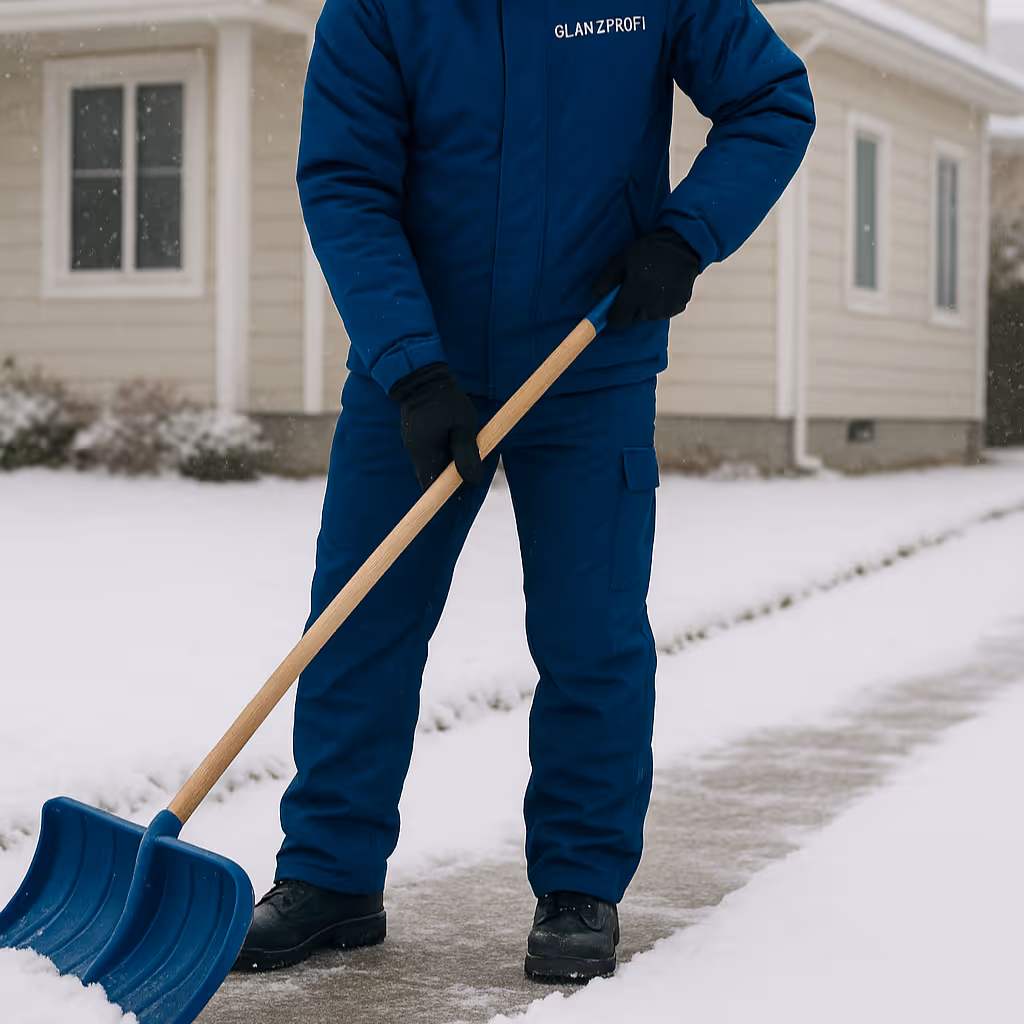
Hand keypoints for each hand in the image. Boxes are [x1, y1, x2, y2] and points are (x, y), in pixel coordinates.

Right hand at [389, 363, 483, 488]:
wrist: (422, 375)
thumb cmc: (446, 399)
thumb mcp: (463, 425)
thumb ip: (466, 453)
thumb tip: (471, 480)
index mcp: (425, 452)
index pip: (431, 487)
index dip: (446, 495)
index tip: (462, 498)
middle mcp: (415, 451)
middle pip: (431, 478)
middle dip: (449, 482)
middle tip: (469, 478)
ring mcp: (413, 443)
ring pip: (431, 465)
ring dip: (447, 467)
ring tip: (464, 458)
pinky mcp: (415, 435)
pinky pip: (429, 453)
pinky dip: (442, 455)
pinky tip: (453, 445)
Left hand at [592, 227, 701, 327]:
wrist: (682, 244)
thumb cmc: (648, 251)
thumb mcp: (621, 260)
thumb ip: (606, 280)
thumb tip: (596, 297)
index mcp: (634, 295)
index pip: (617, 320)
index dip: (614, 313)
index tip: (615, 304)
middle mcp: (650, 306)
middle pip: (632, 319)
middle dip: (630, 308)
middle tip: (635, 288)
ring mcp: (666, 308)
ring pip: (648, 316)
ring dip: (645, 306)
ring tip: (651, 285)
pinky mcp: (679, 306)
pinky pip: (663, 311)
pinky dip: (661, 304)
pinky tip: (664, 287)